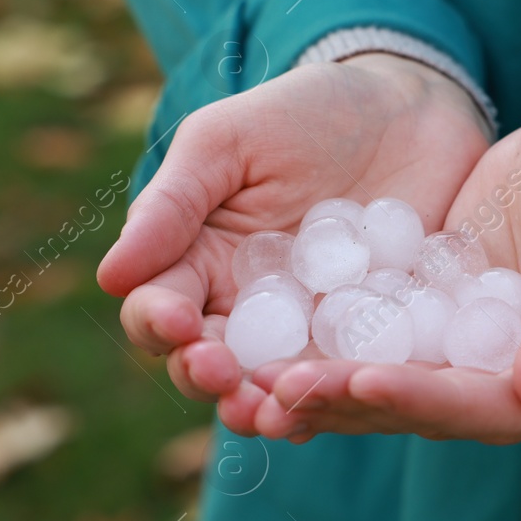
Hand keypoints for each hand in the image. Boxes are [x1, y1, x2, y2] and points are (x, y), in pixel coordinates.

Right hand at [96, 54, 489, 423]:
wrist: (409, 106)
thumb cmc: (305, 113)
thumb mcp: (228, 141)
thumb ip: (173, 204)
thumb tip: (111, 277)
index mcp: (199, 261)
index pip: (161, 307)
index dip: (160, 322)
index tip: (177, 320)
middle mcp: (248, 310)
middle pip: (210, 362)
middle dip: (207, 376)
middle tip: (220, 375)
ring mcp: (311, 330)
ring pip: (275, 385)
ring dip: (265, 406)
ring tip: (268, 414)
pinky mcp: (374, 339)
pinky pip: (351, 378)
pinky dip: (341, 396)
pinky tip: (342, 402)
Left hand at [249, 94, 520, 443]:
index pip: (506, 410)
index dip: (433, 402)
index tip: (363, 380)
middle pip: (443, 414)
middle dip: (361, 404)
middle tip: (283, 390)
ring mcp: (488, 368)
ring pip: (404, 397)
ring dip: (334, 395)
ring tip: (262, 384)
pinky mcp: (446, 338)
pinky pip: (388, 356)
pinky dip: (334, 360)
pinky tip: (275, 359)